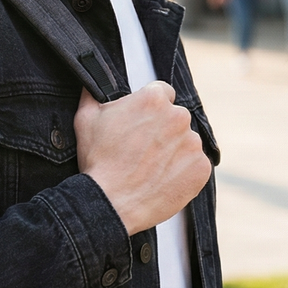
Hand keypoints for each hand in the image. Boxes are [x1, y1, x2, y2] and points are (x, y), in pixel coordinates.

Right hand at [75, 83, 210, 235]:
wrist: (111, 203)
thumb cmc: (97, 161)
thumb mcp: (85, 119)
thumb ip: (93, 93)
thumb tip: (93, 83)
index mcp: (154, 99)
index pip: (162, 92)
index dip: (150, 108)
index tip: (142, 122)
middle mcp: (179, 116)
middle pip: (175, 116)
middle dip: (163, 129)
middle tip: (143, 149)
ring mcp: (193, 143)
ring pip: (186, 141)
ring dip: (173, 150)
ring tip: (150, 168)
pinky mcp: (201, 168)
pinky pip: (195, 164)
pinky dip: (183, 171)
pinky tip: (162, 179)